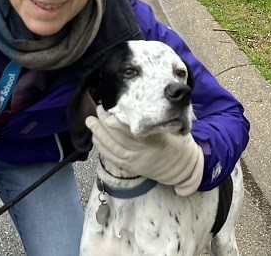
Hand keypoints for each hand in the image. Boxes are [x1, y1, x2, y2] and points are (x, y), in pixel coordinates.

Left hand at [85, 106, 203, 195]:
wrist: (180, 168)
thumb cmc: (176, 142)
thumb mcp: (173, 128)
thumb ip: (158, 119)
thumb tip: (144, 103)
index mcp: (155, 140)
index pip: (132, 131)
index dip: (118, 121)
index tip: (110, 109)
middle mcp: (142, 151)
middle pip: (119, 137)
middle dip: (105, 123)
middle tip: (97, 110)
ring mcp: (134, 160)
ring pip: (113, 147)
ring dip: (99, 134)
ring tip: (90, 121)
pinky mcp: (130, 166)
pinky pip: (112, 157)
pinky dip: (102, 147)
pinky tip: (95, 138)